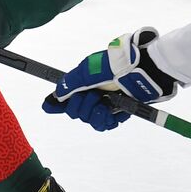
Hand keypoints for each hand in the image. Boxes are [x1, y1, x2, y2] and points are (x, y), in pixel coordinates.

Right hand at [42, 28, 177, 131]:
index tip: (50, 106)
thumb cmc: (114, 66)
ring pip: (89, 120)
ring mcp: (105, 104)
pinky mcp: (118, 113)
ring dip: (93, 113)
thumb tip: (53, 98)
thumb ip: (69, 85)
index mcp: (83, 83)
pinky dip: (104, 119)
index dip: (57, 104)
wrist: (140, 71)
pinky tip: (109, 111)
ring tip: (103, 104)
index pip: (65, 98)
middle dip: (80, 105)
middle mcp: (93, 94)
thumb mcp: (86, 71)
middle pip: (75, 112)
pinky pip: (104, 125)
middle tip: (92, 95)